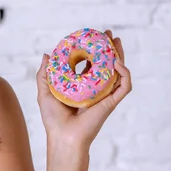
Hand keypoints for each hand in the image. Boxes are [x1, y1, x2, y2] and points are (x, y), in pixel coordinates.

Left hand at [36, 30, 132, 150]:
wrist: (62, 136)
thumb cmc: (53, 118)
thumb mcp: (45, 91)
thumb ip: (45, 74)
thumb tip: (47, 55)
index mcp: (82, 86)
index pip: (91, 64)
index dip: (93, 50)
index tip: (93, 37)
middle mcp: (95, 89)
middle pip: (107, 64)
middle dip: (110, 48)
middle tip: (109, 34)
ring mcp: (105, 95)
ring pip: (119, 72)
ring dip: (120, 55)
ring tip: (117, 42)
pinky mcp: (112, 102)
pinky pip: (125, 86)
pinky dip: (124, 73)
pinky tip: (117, 62)